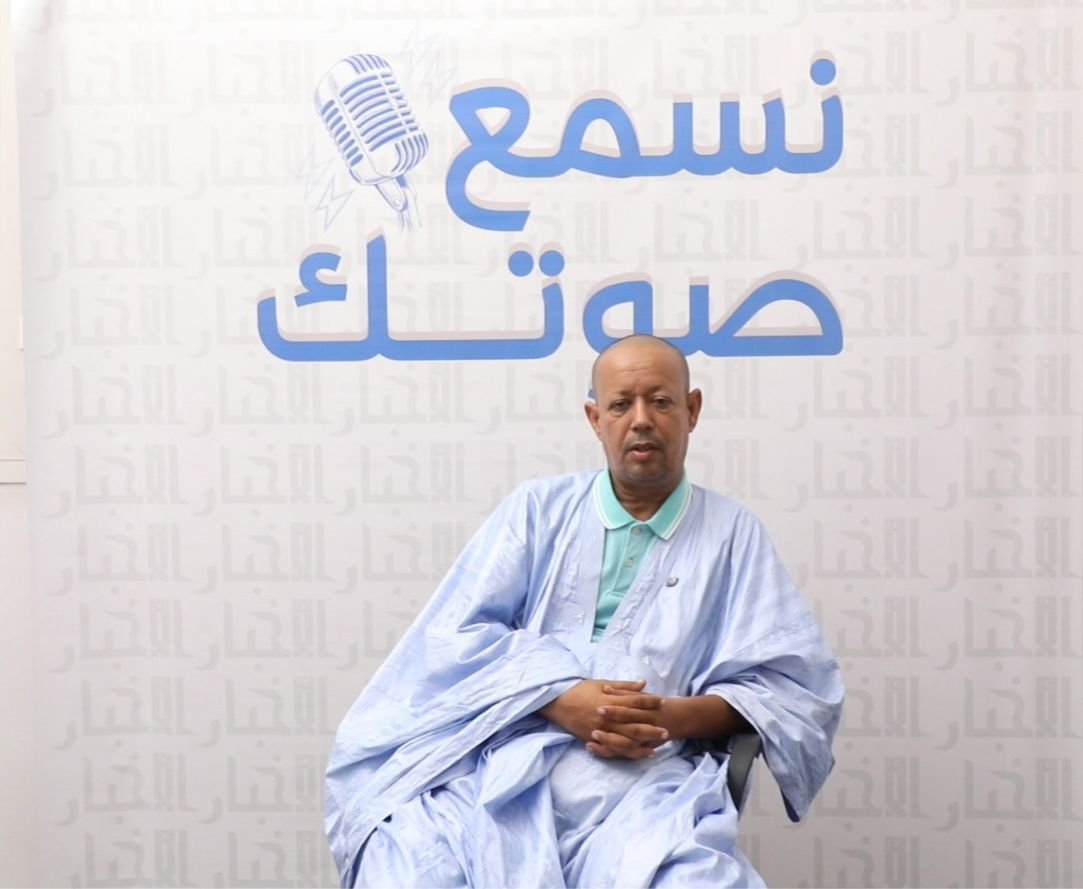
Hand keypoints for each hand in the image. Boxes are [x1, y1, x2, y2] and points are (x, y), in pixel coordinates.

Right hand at [539, 679, 667, 758]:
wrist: (557, 702)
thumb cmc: (580, 690)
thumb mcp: (601, 684)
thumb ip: (623, 686)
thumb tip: (643, 683)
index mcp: (609, 701)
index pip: (634, 702)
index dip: (650, 702)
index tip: (664, 701)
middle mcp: (606, 718)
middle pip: (633, 725)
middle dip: (652, 728)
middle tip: (667, 730)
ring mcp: (600, 731)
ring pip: (626, 741)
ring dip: (643, 744)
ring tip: (658, 746)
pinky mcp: (594, 740)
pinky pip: (614, 750)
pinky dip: (628, 752)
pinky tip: (640, 753)